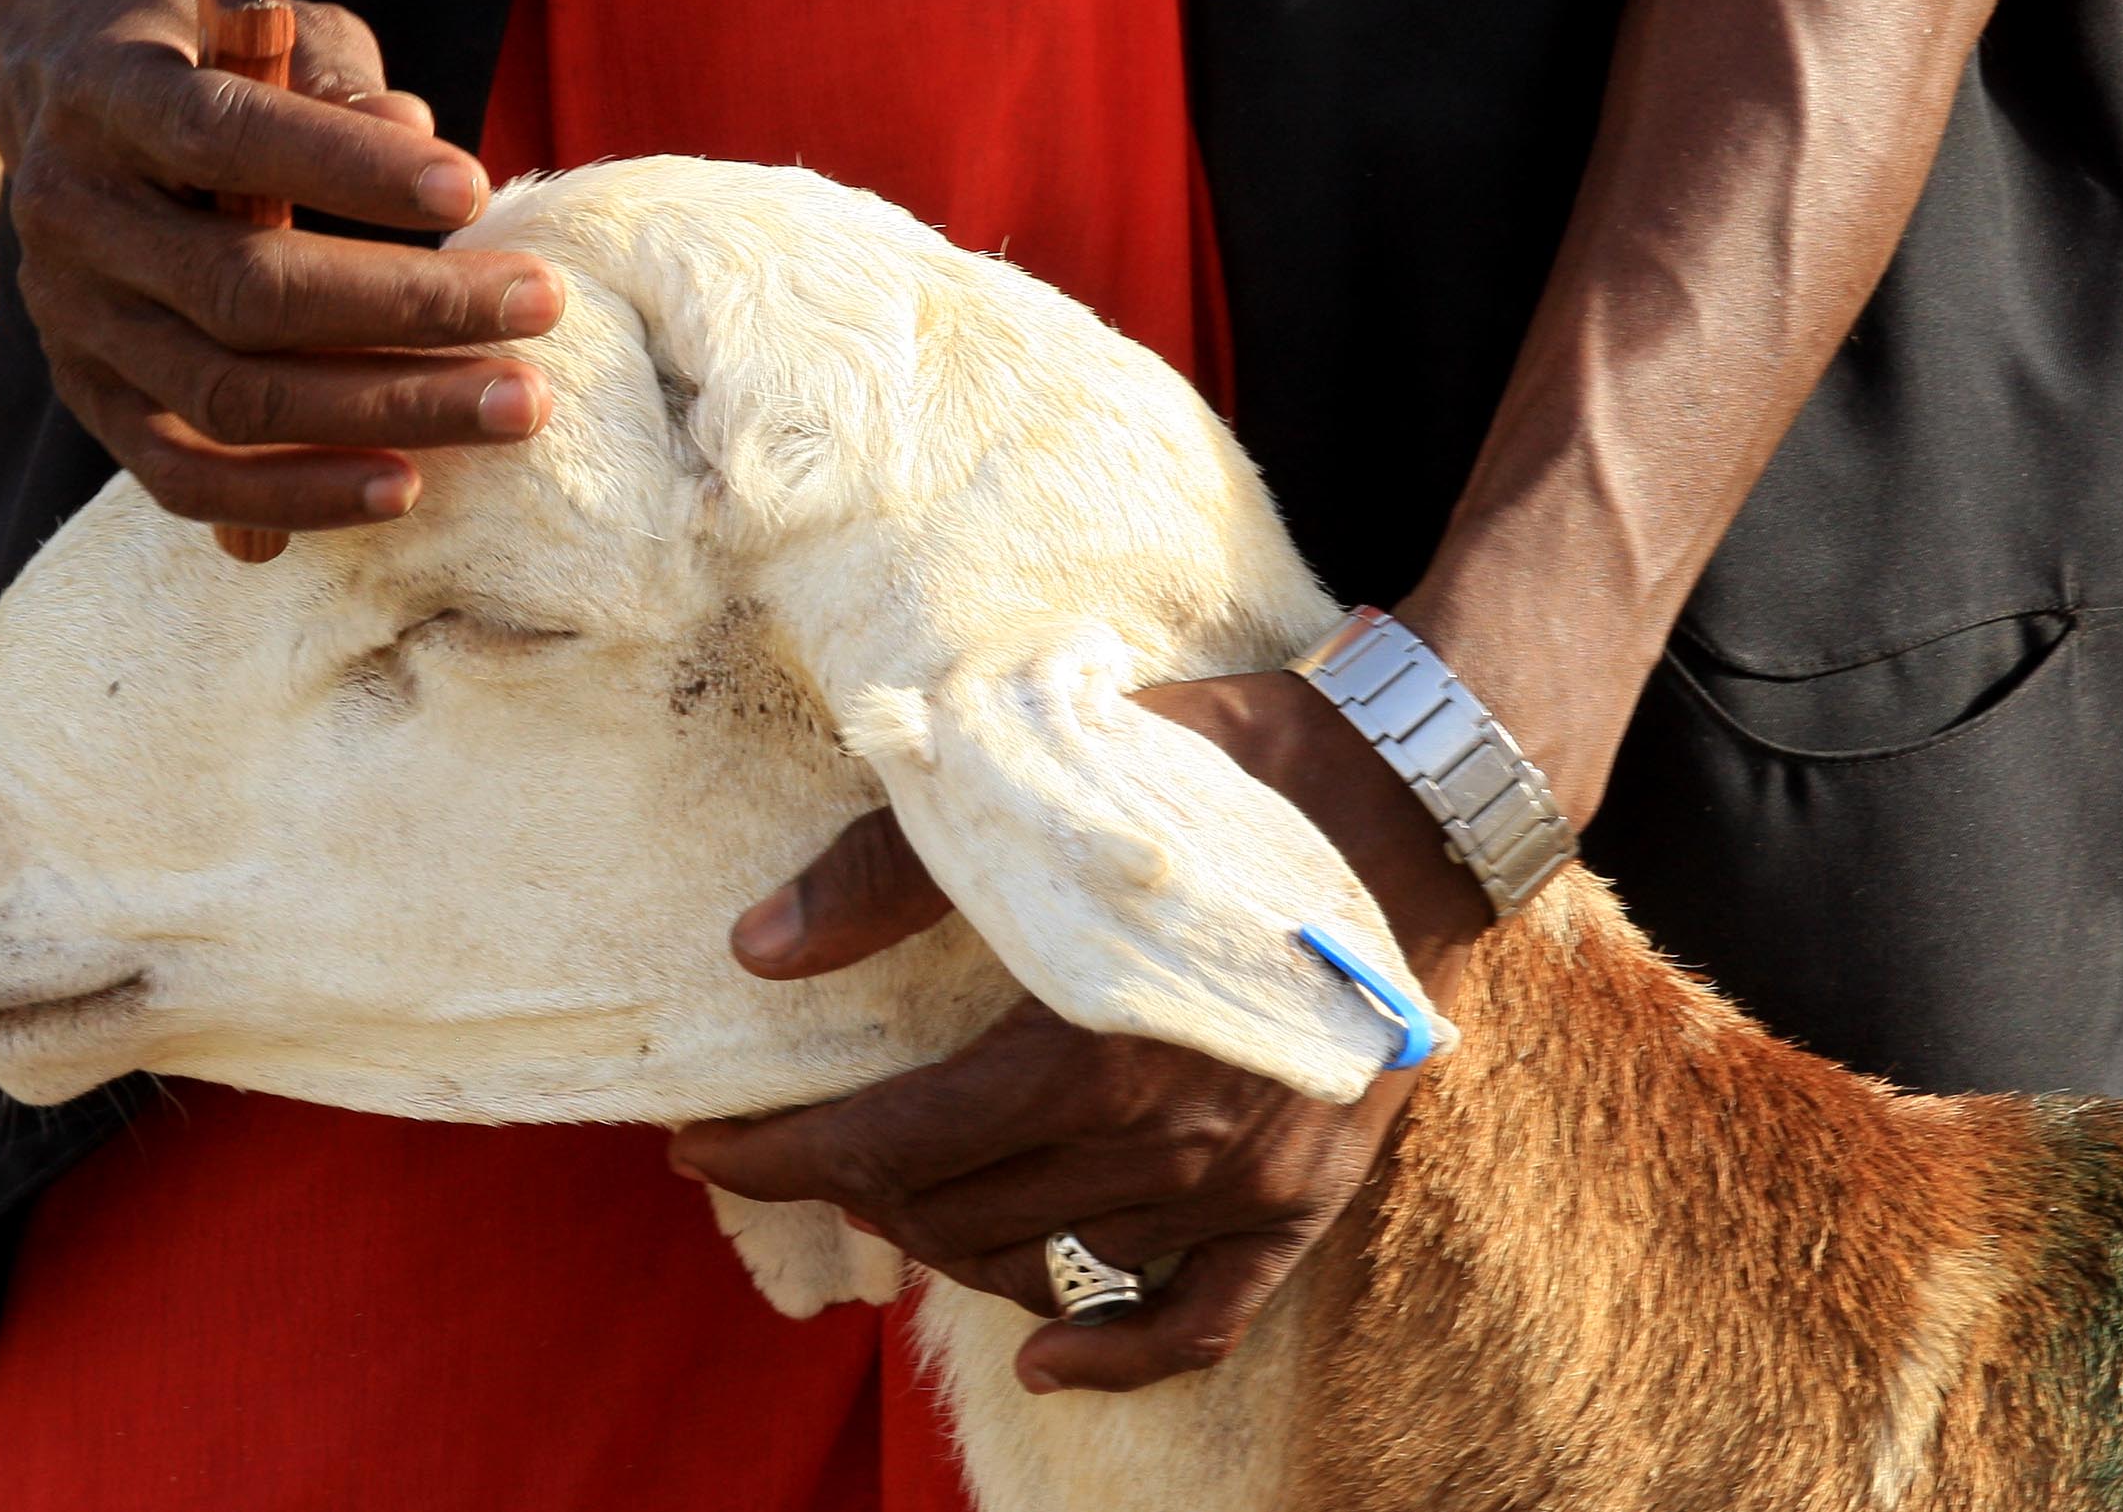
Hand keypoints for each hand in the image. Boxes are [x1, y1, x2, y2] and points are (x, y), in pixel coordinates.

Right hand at [0, 0, 566, 534]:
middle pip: (241, 290)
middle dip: (408, 307)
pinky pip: (186, 481)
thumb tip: (411, 126)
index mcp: (104, 99)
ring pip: (226, 398)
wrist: (93, 121)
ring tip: (514, 404)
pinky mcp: (96, 403)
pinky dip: (296, 495)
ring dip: (386, 410)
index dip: (349, 167)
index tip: (475, 189)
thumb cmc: (221, 63)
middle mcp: (71, 218)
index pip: (224, 138)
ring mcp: (74, 324)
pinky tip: (406, 488)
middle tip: (543, 304)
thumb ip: (333, 75)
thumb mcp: (272, 31)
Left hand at [670, 670, 1487, 1393]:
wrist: (1420, 788)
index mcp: (1094, 1039)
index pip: (893, 1141)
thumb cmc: (1228, 765)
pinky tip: (1042, 1358)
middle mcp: (1172, 1136)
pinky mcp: (1308, 1194)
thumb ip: (893, 864)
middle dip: (848, 1190)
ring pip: (1055, 1265)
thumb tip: (758, 949)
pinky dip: (1115, 1357)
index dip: (780, 1156)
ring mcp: (1248, 1180)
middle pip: (959, 1213)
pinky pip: (1201, 1321)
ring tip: (892, 1194)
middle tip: (794, 1146)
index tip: (702, 1147)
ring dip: (953, 1241)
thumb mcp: (1045, 775)